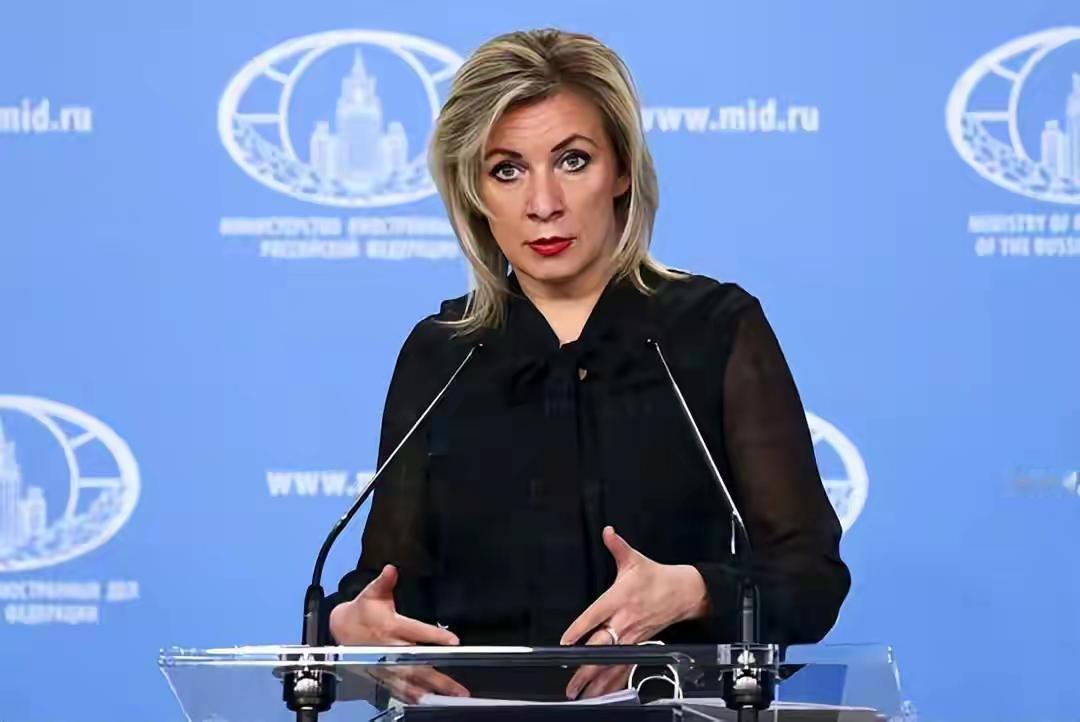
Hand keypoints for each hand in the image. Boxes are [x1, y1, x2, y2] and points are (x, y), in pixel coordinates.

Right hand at [329, 564, 468, 702]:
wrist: (339, 628)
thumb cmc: (361, 610)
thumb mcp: (372, 593)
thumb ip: (384, 582)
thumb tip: (391, 569)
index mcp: (391, 626)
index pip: (417, 631)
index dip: (435, 636)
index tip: (453, 642)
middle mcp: (390, 648)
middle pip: (418, 663)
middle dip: (438, 676)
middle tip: (458, 687)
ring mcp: (386, 663)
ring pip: (410, 679)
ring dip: (429, 689)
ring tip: (449, 697)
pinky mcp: (381, 672)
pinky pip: (397, 687)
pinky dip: (410, 695)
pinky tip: (425, 701)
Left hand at [560, 526, 709, 698]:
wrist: (684, 593)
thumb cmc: (656, 577)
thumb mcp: (635, 559)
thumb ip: (617, 546)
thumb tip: (607, 532)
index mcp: (620, 598)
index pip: (596, 615)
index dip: (581, 628)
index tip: (567, 640)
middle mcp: (625, 621)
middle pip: (602, 646)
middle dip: (585, 664)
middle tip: (569, 678)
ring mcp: (633, 637)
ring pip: (612, 662)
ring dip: (596, 679)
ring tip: (578, 692)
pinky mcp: (639, 646)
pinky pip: (624, 667)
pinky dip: (612, 682)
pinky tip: (601, 693)